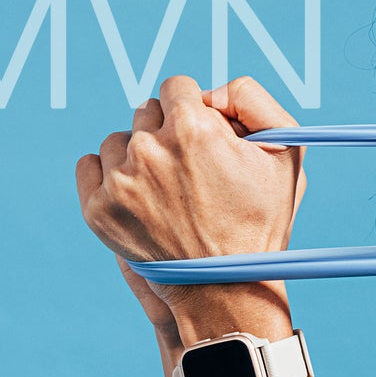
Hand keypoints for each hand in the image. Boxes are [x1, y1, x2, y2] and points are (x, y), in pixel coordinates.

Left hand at [75, 76, 306, 331]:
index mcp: (192, 126)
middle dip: (165, 132)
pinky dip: (105, 175)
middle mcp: (149, 149)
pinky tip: (133, 194)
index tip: (202, 138)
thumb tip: (208, 92)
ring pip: (117, 140)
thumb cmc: (260, 221)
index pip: (177, 87)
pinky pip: (88, 166)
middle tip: (188, 170)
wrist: (226, 289)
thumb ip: (252, 100)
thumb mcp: (287, 152)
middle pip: (146, 112)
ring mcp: (119, 181)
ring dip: (136, 155)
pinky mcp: (98, 210)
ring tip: (164, 189)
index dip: (194, 111)